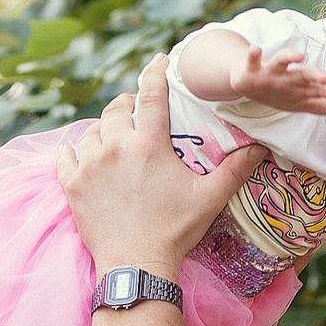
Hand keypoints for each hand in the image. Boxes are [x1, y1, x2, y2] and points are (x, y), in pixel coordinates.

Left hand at [57, 54, 263, 275]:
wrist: (136, 264)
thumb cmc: (174, 230)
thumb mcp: (209, 198)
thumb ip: (234, 170)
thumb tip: (260, 148)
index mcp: (149, 144)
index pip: (152, 94)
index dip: (156, 72)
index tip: (159, 61)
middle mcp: (115, 146)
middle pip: (116, 108)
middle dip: (128, 103)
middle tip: (137, 110)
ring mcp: (89, 165)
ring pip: (91, 131)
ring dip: (103, 128)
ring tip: (112, 135)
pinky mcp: (72, 185)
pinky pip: (65, 156)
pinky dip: (71, 150)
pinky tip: (77, 151)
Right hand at [227, 44, 325, 115]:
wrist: (246, 82)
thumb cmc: (277, 90)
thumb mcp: (298, 101)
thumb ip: (319, 104)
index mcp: (299, 85)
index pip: (316, 88)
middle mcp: (286, 76)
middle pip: (302, 74)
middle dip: (314, 76)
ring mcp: (269, 71)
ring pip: (280, 62)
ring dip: (289, 57)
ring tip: (299, 55)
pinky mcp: (252, 69)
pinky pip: (252, 61)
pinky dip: (253, 55)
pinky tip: (255, 49)